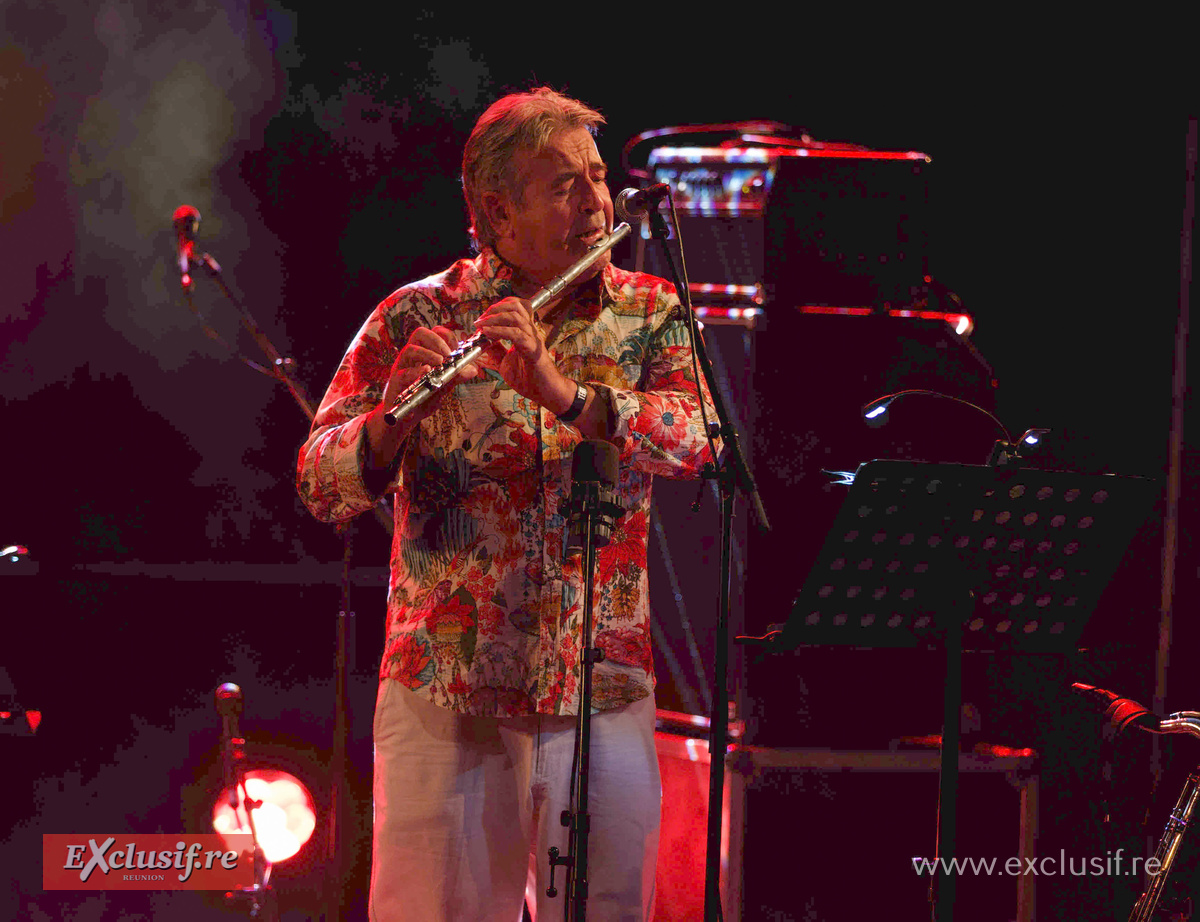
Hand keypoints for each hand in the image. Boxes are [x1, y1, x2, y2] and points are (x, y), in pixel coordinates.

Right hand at [366, 325, 478, 464]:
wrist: (404, 417)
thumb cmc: (422, 398)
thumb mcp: (442, 387)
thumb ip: (455, 377)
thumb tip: (473, 369)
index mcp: (424, 353)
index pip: (433, 333)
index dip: (446, 336)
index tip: (456, 348)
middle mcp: (412, 357)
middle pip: (420, 334)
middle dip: (436, 340)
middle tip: (448, 354)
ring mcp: (402, 367)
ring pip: (410, 349)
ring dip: (427, 354)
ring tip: (439, 362)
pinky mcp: (396, 382)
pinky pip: (403, 373)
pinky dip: (416, 372)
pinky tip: (426, 373)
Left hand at [474, 297, 573, 411]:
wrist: (545, 393)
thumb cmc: (529, 379)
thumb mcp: (505, 362)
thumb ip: (495, 351)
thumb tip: (482, 341)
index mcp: (525, 332)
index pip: (515, 307)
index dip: (497, 307)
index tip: (482, 318)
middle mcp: (530, 331)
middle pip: (515, 305)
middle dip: (494, 308)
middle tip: (480, 320)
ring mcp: (533, 339)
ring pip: (516, 316)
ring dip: (494, 318)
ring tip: (481, 325)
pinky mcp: (533, 349)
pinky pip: (516, 334)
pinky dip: (498, 331)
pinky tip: (487, 334)